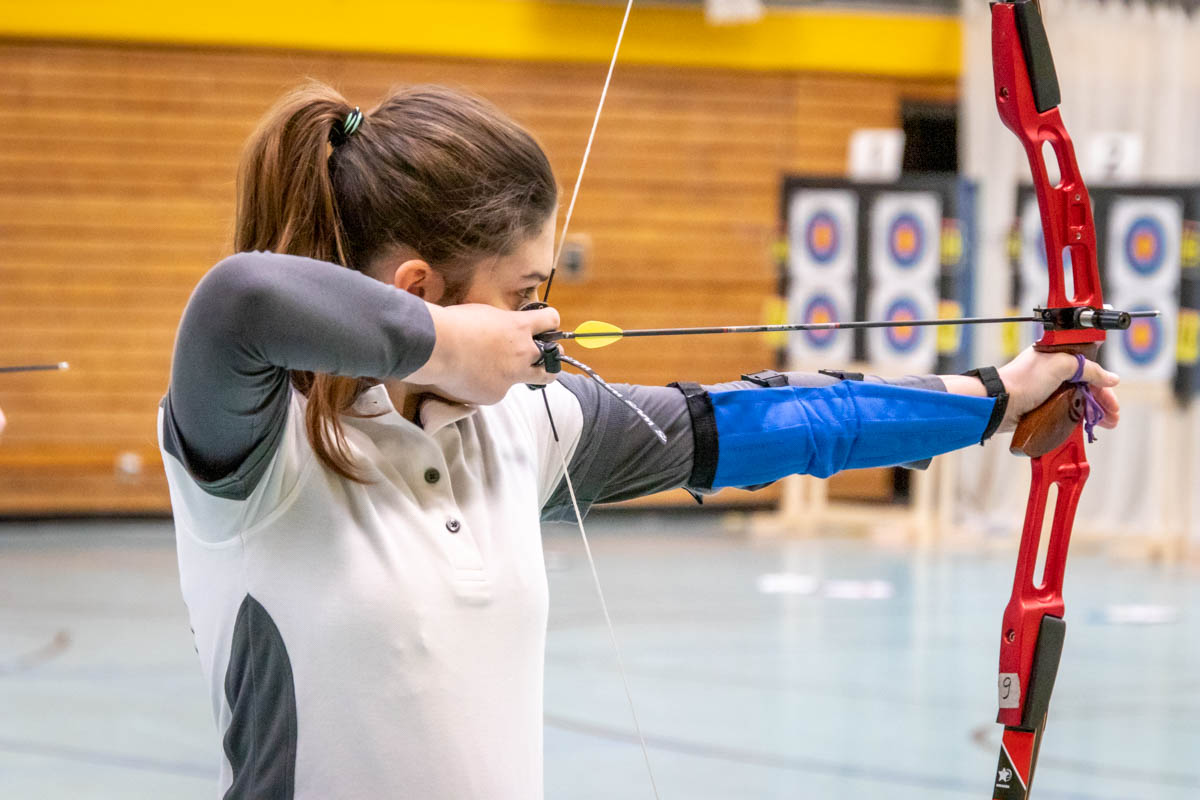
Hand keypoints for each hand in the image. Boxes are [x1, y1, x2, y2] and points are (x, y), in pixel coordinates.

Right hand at [407, 302, 559, 404]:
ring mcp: (511, 377)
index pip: (550, 321)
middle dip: (552, 360)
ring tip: (507, 371)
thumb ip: (502, 325)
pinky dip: (488, 385)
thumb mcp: (485, 314)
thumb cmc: (454, 324)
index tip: (546, 327)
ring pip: (532, 380)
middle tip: (545, 360)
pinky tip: (471, 379)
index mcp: (519, 327)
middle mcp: (522, 353)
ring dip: (526, 375)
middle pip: (553, 361)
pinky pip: (498, 390)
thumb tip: (504, 330)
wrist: (435, 347)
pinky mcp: (496, 394)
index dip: (550, 323)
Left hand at [995, 347, 1120, 432]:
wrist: (999, 403)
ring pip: (1077, 400)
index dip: (1102, 384)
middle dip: (1101, 401)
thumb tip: (1111, 378)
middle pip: (1085, 386)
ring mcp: (1046, 391)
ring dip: (1092, 412)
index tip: (1112, 400)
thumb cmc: (1023, 381)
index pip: (1088, 368)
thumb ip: (1088, 369)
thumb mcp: (1060, 366)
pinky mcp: (1040, 407)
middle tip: (1112, 417)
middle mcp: (1051, 373)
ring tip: (1105, 424)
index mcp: (1055, 357)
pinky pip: (1064, 412)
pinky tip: (1086, 425)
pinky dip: (1077, 418)